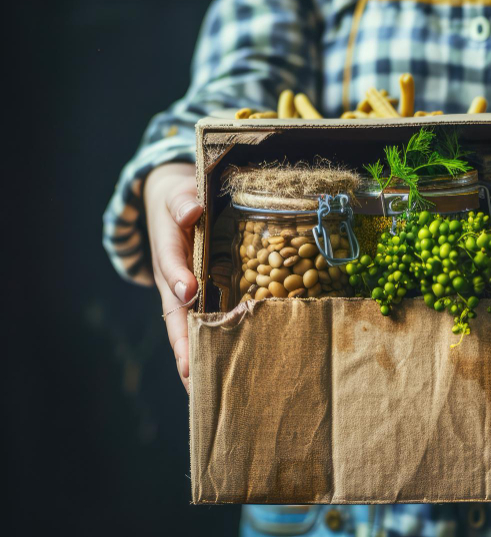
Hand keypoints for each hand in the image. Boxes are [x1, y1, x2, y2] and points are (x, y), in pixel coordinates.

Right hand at [144, 163, 202, 391]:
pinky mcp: (205, 300)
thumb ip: (183, 202)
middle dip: (183, 344)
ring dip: (197, 357)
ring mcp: (188, 293)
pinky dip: (215, 348)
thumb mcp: (178, 195)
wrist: (178, 205)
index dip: (179, 277)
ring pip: (190, 329)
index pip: (170, 264)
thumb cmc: (181, 201)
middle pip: (175, 315)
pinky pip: (208, 326)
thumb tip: (192, 211)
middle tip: (189, 374)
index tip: (189, 290)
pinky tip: (230, 370)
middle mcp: (175, 279)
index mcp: (168, 250)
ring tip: (205, 389)